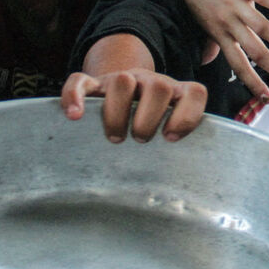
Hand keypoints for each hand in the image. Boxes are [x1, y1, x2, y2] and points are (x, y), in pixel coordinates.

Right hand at [62, 69, 207, 142]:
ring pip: (122, 81)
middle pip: (158, 87)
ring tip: (116, 137)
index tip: (170, 138)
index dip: (187, 116)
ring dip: (118, 112)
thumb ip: (176, 150)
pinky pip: (80, 81)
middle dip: (149, 118)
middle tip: (140, 140)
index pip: (194, 93)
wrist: (122, 98)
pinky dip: (75, 96)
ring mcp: (122, 80)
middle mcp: (151, 82)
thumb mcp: (165, 133)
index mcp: (176, 94)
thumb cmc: (148, 128)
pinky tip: (74, 116)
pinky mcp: (94, 84)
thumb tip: (176, 188)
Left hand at [158, 0, 268, 100]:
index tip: (268, 98)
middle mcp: (228, 23)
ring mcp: (236, 3)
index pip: (238, 65)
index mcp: (219, 35)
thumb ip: (208, 43)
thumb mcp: (200, 24)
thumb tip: (205, 62)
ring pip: (264, 27)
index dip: (253, 83)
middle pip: (257, 52)